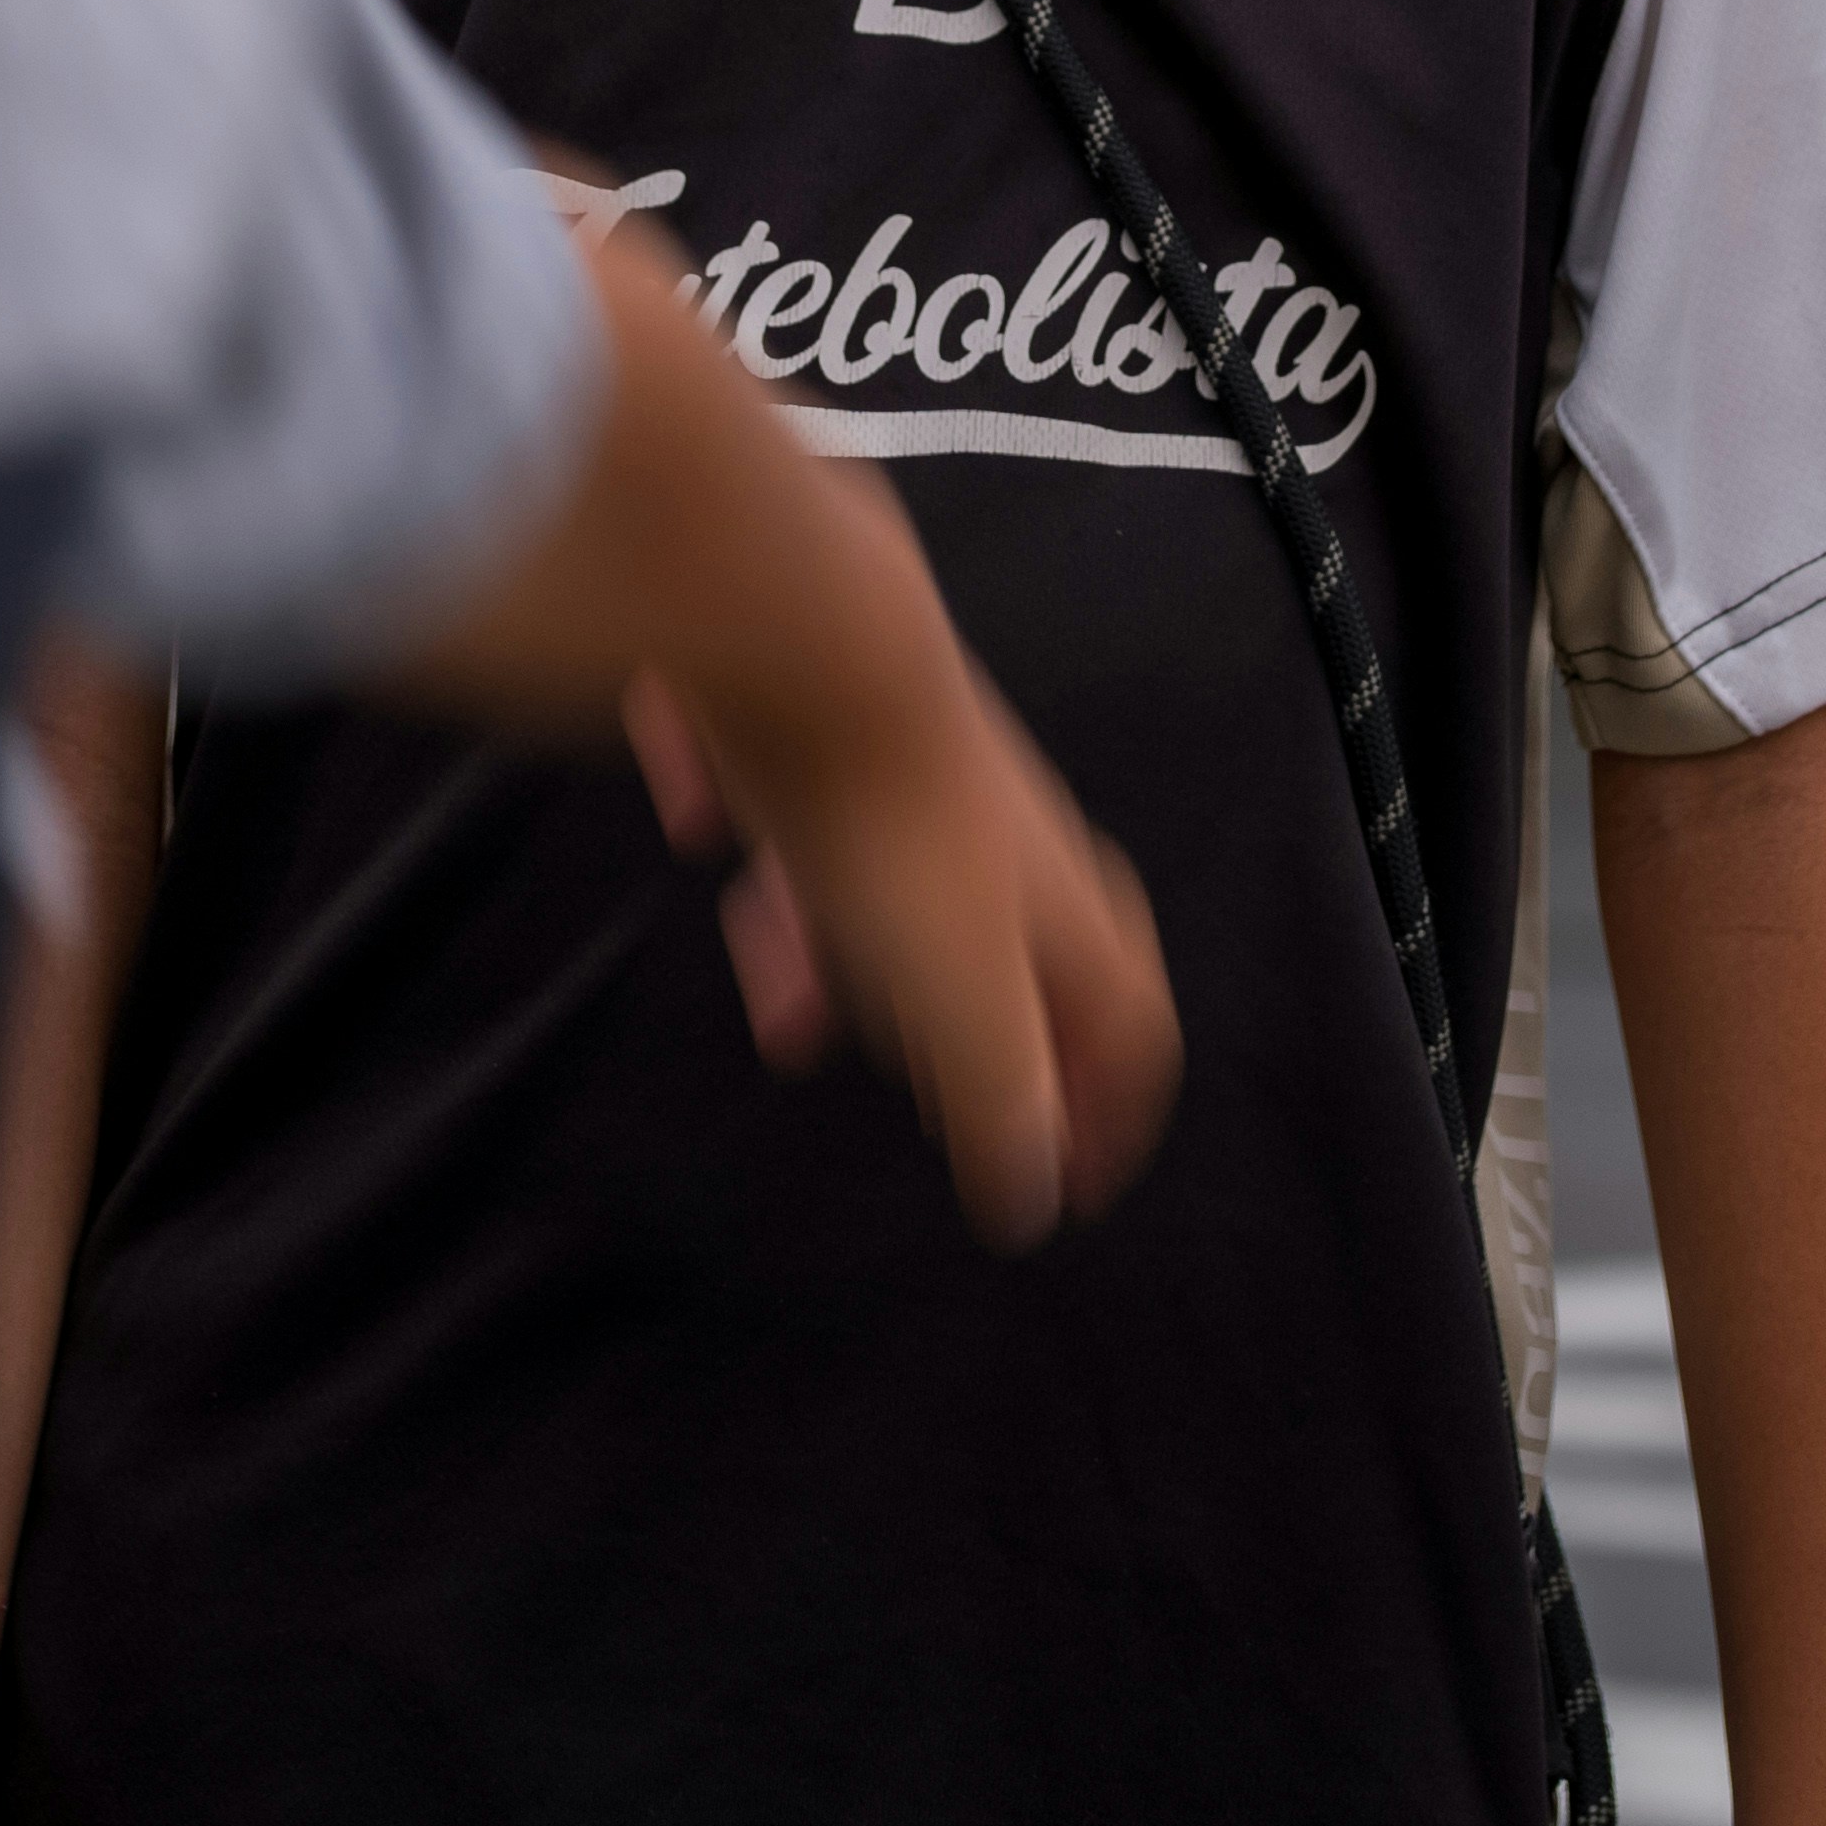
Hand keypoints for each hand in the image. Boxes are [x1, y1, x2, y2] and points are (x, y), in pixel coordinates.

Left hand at [647, 628, 1178, 1243]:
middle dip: (980, 1033)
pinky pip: (792, 792)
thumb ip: (1005, 1095)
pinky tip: (697, 826)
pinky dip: (762, 836)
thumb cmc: (894, 824)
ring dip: (850, 965)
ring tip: (787, 1021)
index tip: (1079, 1184)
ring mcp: (906, 771)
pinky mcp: (816, 722)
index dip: (1115, 1106)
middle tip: (940, 1102)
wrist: (805, 631)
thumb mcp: (963, 993)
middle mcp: (997, 832)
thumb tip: (1036, 1194)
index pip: (1129, 1014)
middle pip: (1017, 946)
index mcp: (1054, 903)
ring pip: (894, 886)